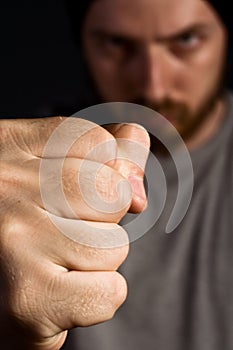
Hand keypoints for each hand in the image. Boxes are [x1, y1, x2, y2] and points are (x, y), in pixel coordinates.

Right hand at [0, 116, 149, 348]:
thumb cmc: (17, 229)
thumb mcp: (44, 177)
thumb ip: (93, 159)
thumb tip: (139, 189)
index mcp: (9, 148)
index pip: (96, 140)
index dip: (109, 170)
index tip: (87, 195)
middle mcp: (7, 185)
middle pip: (112, 191)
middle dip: (103, 220)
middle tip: (62, 236)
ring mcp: (17, 238)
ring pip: (115, 244)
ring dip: (97, 262)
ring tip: (54, 267)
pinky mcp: (29, 297)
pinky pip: (110, 291)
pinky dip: (96, 299)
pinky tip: (59, 297)